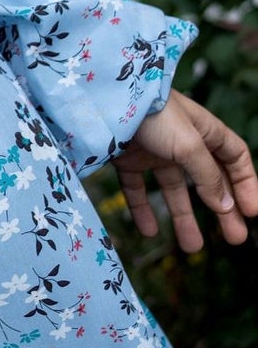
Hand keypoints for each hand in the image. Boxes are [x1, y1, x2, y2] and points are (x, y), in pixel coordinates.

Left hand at [113, 88, 257, 252]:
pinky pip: (137, 188)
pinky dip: (143, 209)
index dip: (246, 184)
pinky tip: (149, 232)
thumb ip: (207, 176)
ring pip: (174, 189)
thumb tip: (225, 206)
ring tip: (191, 247)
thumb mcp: (189, 145)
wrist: (105, 100)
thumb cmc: (154, 114)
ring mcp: (154, 150)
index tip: (252, 212)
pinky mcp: (127, 158)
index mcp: (203, 130)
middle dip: (223, 209)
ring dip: (183, 217)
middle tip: (236, 238)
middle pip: (209, 179)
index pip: (234, 158)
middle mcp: (181, 141)